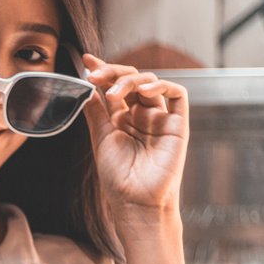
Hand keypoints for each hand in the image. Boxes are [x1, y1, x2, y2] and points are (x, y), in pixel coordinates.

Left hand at [80, 54, 189, 212]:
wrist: (136, 202)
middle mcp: (142, 115)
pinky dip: (161, 86)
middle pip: (131, 81)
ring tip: (112, 93)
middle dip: (112, 73)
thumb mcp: (101, 138)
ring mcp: (160, 118)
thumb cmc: (118, 177)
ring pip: (150, 83)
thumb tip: (85, 86)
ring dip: (130, 81)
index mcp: (123, 118)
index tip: (86, 61)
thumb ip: (95, 111)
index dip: (103, 72)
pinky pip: (177, 95)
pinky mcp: (177, 124)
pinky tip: (144, 91)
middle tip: (94, 76)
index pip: (114, 87)